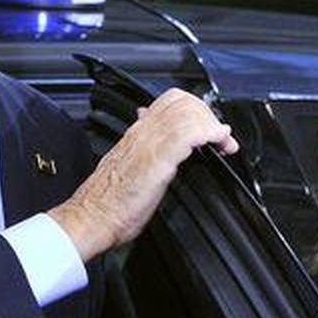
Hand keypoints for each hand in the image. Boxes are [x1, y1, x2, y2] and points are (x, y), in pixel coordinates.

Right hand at [48, 88, 238, 261]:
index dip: (195, 108)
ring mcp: (149, 143)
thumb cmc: (107, 201)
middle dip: (208, 114)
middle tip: (220, 136)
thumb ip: (141, 149)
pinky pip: (190, 133)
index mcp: (136, 133)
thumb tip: (149, 141)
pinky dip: (211, 134)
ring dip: (214, 125)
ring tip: (224, 142)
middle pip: (182, 101)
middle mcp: (142, 133)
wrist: (93, 217)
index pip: (170, 100)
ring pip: (188, 113)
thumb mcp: (126, 166)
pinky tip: (220, 145)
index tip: (209, 128)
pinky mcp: (157, 159)